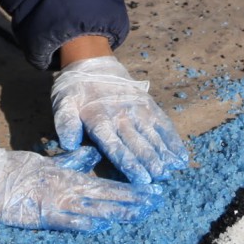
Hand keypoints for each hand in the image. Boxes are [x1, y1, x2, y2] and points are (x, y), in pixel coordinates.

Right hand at [0, 145, 159, 231]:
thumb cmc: (20, 170)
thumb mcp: (52, 163)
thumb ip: (74, 161)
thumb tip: (93, 154)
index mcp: (72, 177)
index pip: (109, 185)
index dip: (133, 190)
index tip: (154, 193)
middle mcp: (69, 189)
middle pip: (107, 196)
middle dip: (133, 200)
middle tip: (157, 202)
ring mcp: (57, 203)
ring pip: (93, 209)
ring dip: (117, 212)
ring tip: (140, 214)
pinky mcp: (42, 217)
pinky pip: (67, 221)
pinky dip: (85, 224)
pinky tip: (102, 227)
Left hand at [50, 55, 189, 184]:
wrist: (93, 64)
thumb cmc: (76, 91)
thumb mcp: (63, 104)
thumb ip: (65, 123)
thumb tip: (69, 144)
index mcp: (99, 120)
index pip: (116, 147)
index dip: (129, 163)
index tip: (141, 179)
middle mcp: (121, 117)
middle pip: (138, 144)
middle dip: (150, 162)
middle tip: (160, 178)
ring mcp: (138, 110)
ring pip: (153, 135)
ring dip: (163, 153)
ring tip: (172, 169)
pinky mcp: (148, 105)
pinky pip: (163, 124)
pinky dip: (173, 140)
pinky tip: (180, 155)